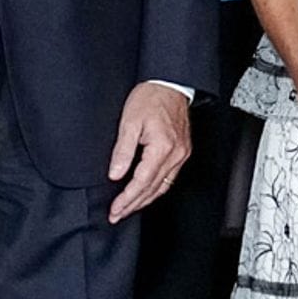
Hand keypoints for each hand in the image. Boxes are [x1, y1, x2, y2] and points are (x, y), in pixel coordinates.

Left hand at [107, 82, 191, 223]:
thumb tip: (115, 175)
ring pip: (164, 186)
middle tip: (117, 215)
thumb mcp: (129, 122)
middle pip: (154, 189)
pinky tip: (147, 192)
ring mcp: (182, 153)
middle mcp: (176, 154)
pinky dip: (157, 188)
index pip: (142, 182)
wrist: (170, 83)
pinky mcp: (183, 151)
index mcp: (162, 147)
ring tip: (129, 208)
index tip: (114, 210)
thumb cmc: (150, 98)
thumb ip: (122, 151)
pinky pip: (170, 177)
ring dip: (145, 199)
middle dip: (134, 205)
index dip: (127, 199)